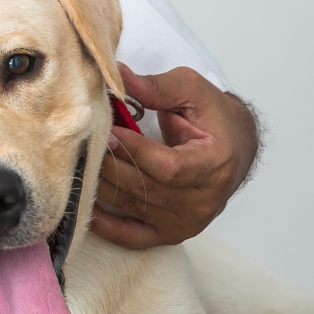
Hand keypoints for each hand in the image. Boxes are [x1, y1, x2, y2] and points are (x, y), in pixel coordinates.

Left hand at [91, 63, 258, 248]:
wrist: (234, 148)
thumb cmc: (212, 118)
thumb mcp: (191, 91)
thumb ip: (156, 87)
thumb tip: (118, 76)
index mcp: (216, 164)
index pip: (167, 167)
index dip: (133, 151)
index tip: (107, 132)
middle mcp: (204, 200)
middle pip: (144, 189)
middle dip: (109, 164)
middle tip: (85, 144)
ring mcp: (187, 222)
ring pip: (132, 207)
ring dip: (100, 185)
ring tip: (80, 162)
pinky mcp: (170, 234)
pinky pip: (131, 237)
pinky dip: (104, 224)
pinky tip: (85, 204)